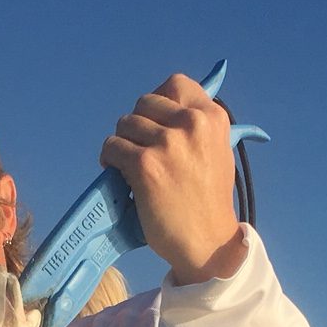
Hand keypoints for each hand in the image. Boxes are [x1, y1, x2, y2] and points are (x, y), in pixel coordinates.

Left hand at [99, 72, 246, 284]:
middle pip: (144, 102)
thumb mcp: (217, 151)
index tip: (153, 120)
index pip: (175, 84)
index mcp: (213, 117)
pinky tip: (118, 175)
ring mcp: (168, 143)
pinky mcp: (145, 165)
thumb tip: (168, 107)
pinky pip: (112, 147)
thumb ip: (197, 127)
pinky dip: (110, 160)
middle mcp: (192, 124)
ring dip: (121, 144)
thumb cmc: (208, 201)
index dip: (158, 101)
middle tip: (138, 148)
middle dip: (136, 125)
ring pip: (125, 124)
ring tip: (128, 165)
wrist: (207, 242)